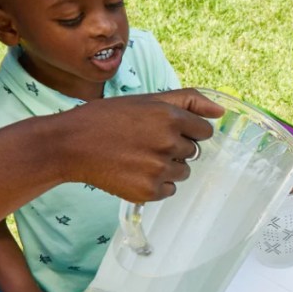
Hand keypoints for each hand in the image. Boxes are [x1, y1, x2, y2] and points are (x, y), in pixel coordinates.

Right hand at [58, 88, 224, 203]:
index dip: (187, 130)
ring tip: (139, 157)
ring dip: (167, 167)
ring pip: (183, 172)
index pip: (204, 131)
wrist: (72, 145)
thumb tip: (220, 112)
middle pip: (193, 152)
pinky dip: (155, 184)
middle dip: (175, 148)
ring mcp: (159, 170)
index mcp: (170, 118)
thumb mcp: (147, 100)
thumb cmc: (108, 119)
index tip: (167, 130)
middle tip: (146, 142)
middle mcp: (169, 144)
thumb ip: (188, 101)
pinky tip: (134, 172)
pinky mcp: (149, 191)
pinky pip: (168, 190)